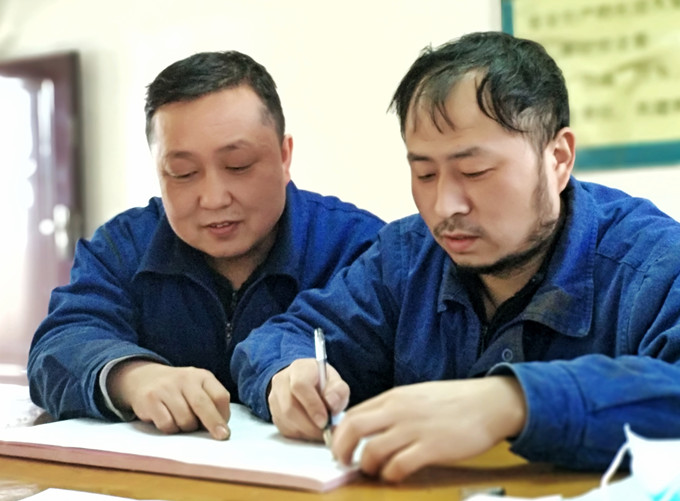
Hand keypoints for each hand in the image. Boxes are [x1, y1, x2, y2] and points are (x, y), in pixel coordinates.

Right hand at [107, 360, 230, 439]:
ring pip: (185, 419)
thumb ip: (210, 403)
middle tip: (220, 437)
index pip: (220, 396)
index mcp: (202, 376)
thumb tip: (219, 429)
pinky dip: (171, 429)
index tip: (224, 429)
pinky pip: (167, 424)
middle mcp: (185, 379)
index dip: (224, 415)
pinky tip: (168, 421)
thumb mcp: (198, 388)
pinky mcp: (150, 399)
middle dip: (213, 424)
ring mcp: (166, 388)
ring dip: (187, 428)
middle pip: (203, 405)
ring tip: (182, 421)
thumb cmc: (179, 389)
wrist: (144, 378)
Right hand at [268, 358, 349, 439]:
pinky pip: (285, 429)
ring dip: (307, 431)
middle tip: (327, 431)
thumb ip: (338, 391)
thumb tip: (331, 404)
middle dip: (311, 425)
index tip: (325, 420)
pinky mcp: (274, 413)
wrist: (305, 383)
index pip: (300, 386)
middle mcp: (281, 381)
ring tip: (322, 431)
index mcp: (299, 368)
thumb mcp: (336, 381)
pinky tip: (312, 430)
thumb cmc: (322, 383)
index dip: (312, 405)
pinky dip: (301, 434)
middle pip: (290, 407)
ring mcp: (274, 398)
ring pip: (286, 421)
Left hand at [331, 376, 526, 481]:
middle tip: (344, 464)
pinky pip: (398, 466)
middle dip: (342, 450)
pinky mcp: (431, 448)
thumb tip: (369, 428)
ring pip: (372, 451)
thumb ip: (393, 410)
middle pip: (353, 429)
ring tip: (374, 472)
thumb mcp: (416, 396)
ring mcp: (414, 429)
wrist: (488, 404)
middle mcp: (399, 410)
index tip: (340, 448)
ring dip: (367, 466)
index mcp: (394, 397)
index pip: (353, 414)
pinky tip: (395, 476)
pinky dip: (390, 475)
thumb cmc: (453, 402)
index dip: (340, 434)